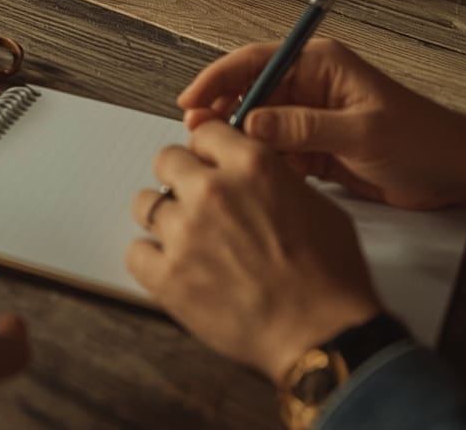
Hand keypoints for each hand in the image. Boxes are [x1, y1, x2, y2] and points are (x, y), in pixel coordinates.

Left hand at [126, 122, 381, 381]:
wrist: (322, 333)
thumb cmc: (330, 277)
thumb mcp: (317, 205)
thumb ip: (275, 182)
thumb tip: (255, 183)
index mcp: (252, 166)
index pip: (205, 132)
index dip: (207, 151)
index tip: (208, 164)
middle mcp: (212, 191)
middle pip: (166, 161)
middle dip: (179, 177)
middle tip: (193, 201)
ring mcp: (185, 233)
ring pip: (144, 204)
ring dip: (161, 217)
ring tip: (183, 238)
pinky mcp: (168, 276)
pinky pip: (135, 252)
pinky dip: (149, 259)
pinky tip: (170, 268)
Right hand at [179, 39, 465, 212]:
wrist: (456, 173)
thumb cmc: (422, 141)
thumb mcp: (361, 132)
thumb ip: (303, 127)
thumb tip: (250, 125)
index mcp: (323, 65)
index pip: (257, 61)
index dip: (219, 79)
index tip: (191, 101)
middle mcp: (312, 86)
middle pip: (251, 93)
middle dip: (221, 113)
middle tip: (195, 137)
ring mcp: (312, 119)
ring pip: (259, 127)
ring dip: (239, 142)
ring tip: (216, 161)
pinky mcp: (316, 149)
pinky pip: (276, 153)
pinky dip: (261, 164)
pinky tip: (249, 178)